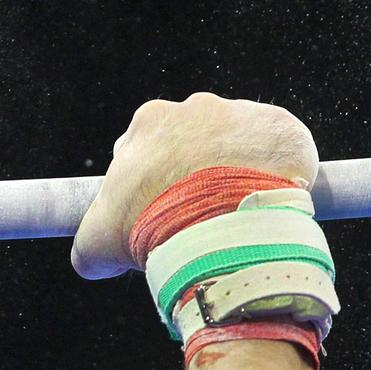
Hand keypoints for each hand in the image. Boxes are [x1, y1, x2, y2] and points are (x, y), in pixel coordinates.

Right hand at [71, 93, 317, 278]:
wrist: (219, 226)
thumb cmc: (152, 225)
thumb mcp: (100, 240)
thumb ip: (88, 246)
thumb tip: (89, 262)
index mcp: (149, 122)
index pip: (149, 150)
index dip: (154, 185)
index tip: (164, 212)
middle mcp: (195, 108)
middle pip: (196, 143)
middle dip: (198, 176)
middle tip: (201, 218)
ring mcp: (242, 114)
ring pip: (241, 147)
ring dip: (239, 175)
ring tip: (238, 217)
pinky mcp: (282, 129)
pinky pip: (283, 152)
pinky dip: (280, 176)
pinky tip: (270, 208)